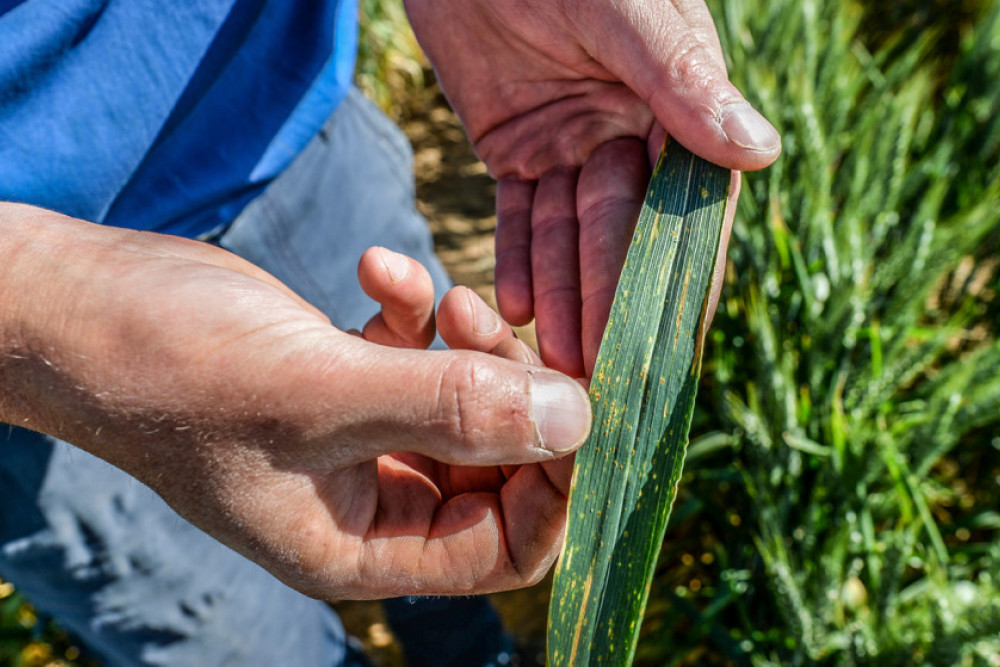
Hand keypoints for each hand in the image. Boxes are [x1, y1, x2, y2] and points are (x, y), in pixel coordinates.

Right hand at [0, 205, 589, 598]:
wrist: (78, 308)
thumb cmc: (171, 368)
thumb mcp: (319, 394)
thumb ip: (449, 410)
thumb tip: (575, 420)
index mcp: (361, 547)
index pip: (506, 547)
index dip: (551, 482)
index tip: (556, 397)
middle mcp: (367, 503)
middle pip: (496, 466)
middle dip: (508, 391)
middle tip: (484, 322)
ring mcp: (355, 439)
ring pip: (463, 402)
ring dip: (467, 344)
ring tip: (440, 292)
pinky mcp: (344, 378)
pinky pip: (416, 353)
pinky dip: (414, 310)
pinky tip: (380, 267)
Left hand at [404, 0, 775, 374]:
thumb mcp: (623, 12)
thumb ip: (681, 79)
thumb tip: (760, 152)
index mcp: (675, 101)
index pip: (688, 203)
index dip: (682, 273)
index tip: (678, 338)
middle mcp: (629, 130)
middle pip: (622, 229)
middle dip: (609, 298)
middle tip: (599, 366)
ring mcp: (570, 141)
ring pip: (567, 232)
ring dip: (560, 292)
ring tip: (549, 352)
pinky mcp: (516, 145)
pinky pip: (519, 213)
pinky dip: (516, 257)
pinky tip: (512, 305)